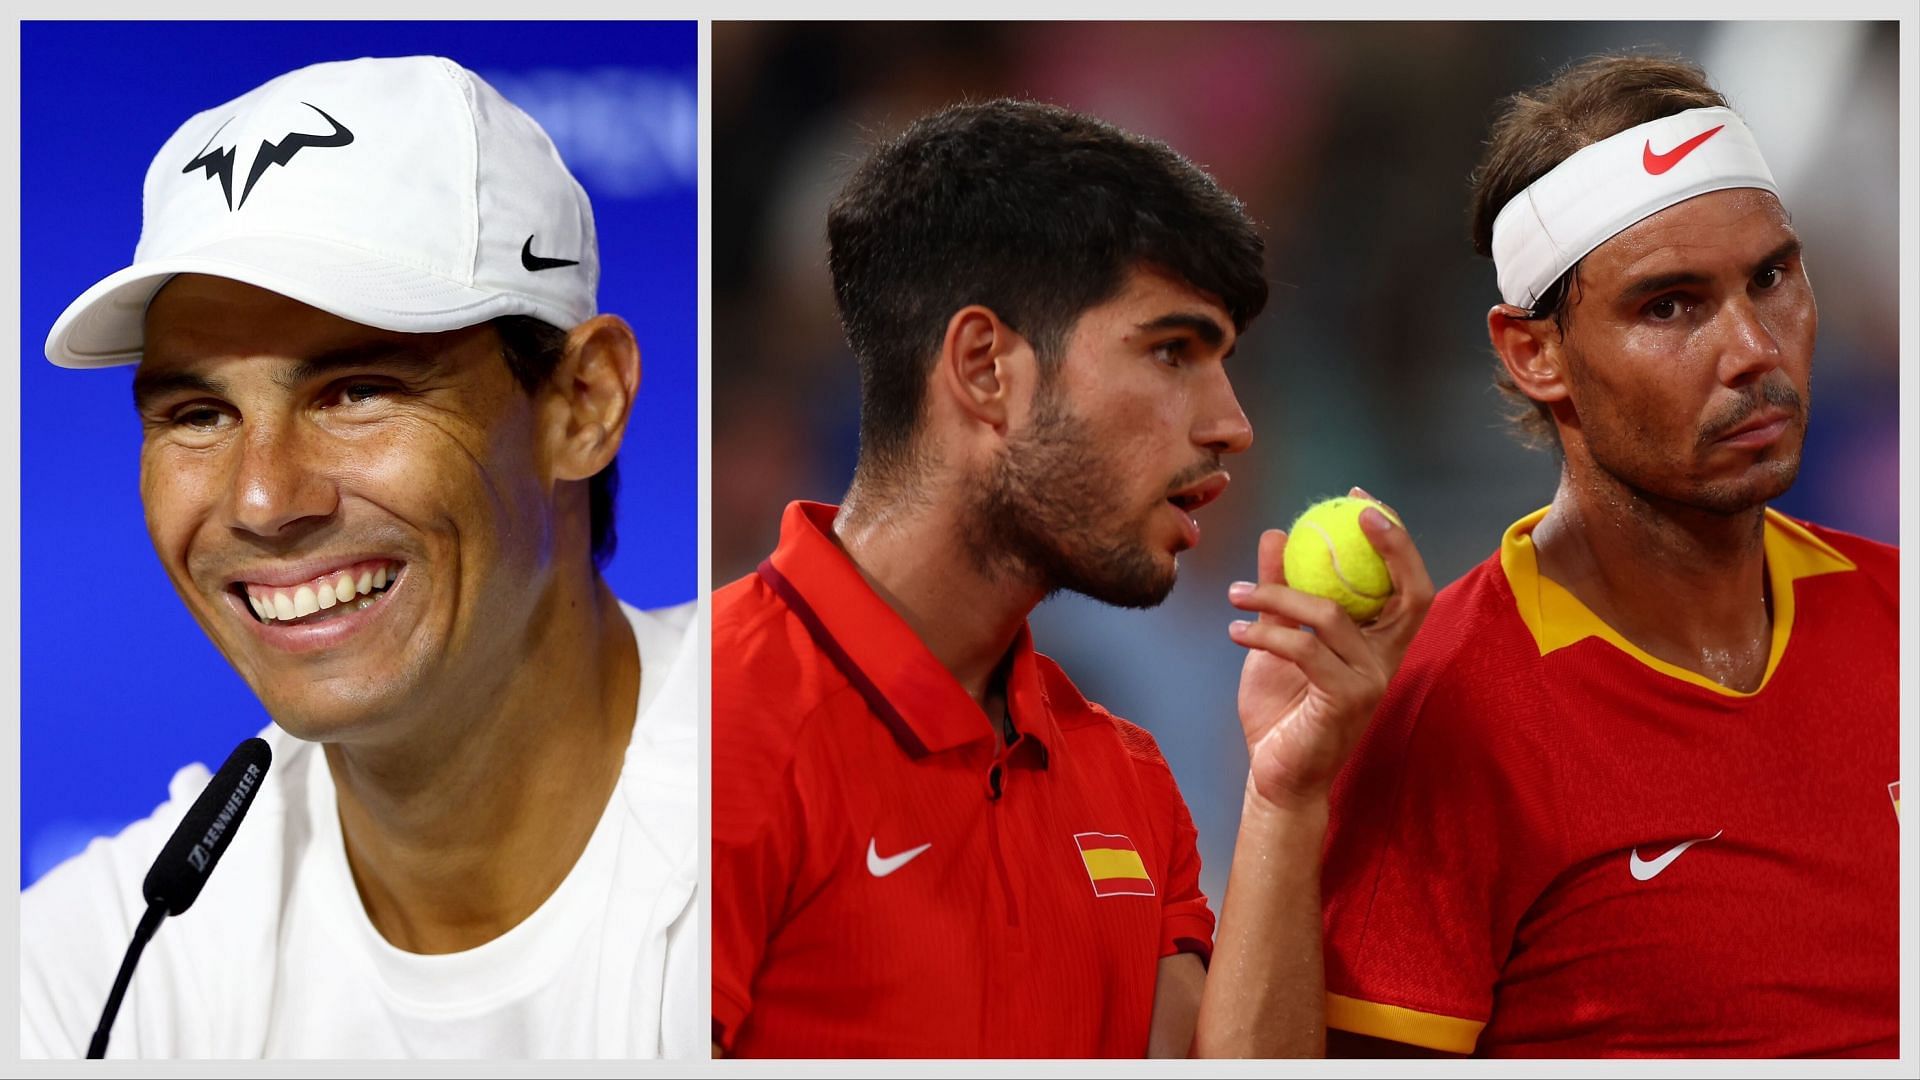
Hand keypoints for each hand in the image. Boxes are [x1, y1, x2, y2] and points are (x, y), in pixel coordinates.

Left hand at [1227, 487, 1432, 810]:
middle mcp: (1386, 660)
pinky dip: (1265, 633)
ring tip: (1236, 594)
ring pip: (1331, 615)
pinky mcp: (1345, 701)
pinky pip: (1304, 650)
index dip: (1395, 540)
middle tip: (1341, 513)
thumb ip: (1282, 589)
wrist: (1275, 775)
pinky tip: (1235, 630)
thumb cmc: (1281, 709)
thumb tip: (1278, 534)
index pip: (1408, 583)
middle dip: (1386, 545)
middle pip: (1406, 591)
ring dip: (1276, 596)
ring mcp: (1371, 681)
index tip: (1360, 502)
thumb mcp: (1277, 639)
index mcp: (1379, 642)